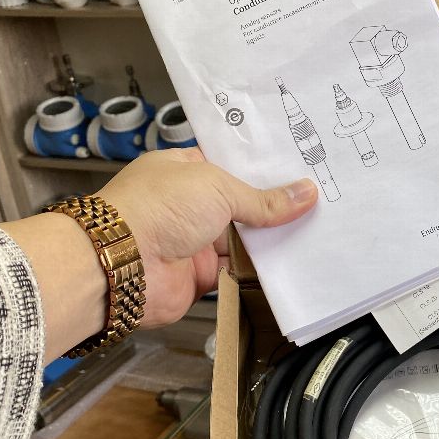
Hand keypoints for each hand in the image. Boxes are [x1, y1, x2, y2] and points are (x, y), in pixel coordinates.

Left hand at [98, 148, 316, 327]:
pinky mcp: (198, 274)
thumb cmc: (156, 209)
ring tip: (314, 229)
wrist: (121, 265)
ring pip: (241, 239)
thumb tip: (305, 193)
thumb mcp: (217, 189)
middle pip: (239, 203)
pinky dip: (258, 269)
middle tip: (317, 199)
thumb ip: (263, 199)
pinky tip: (290, 260)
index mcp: (182, 170)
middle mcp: (186, 203)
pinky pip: (236, 270)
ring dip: (269, 238)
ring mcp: (192, 240)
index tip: (299, 166)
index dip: (261, 167)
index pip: (228, 164)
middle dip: (272, 205)